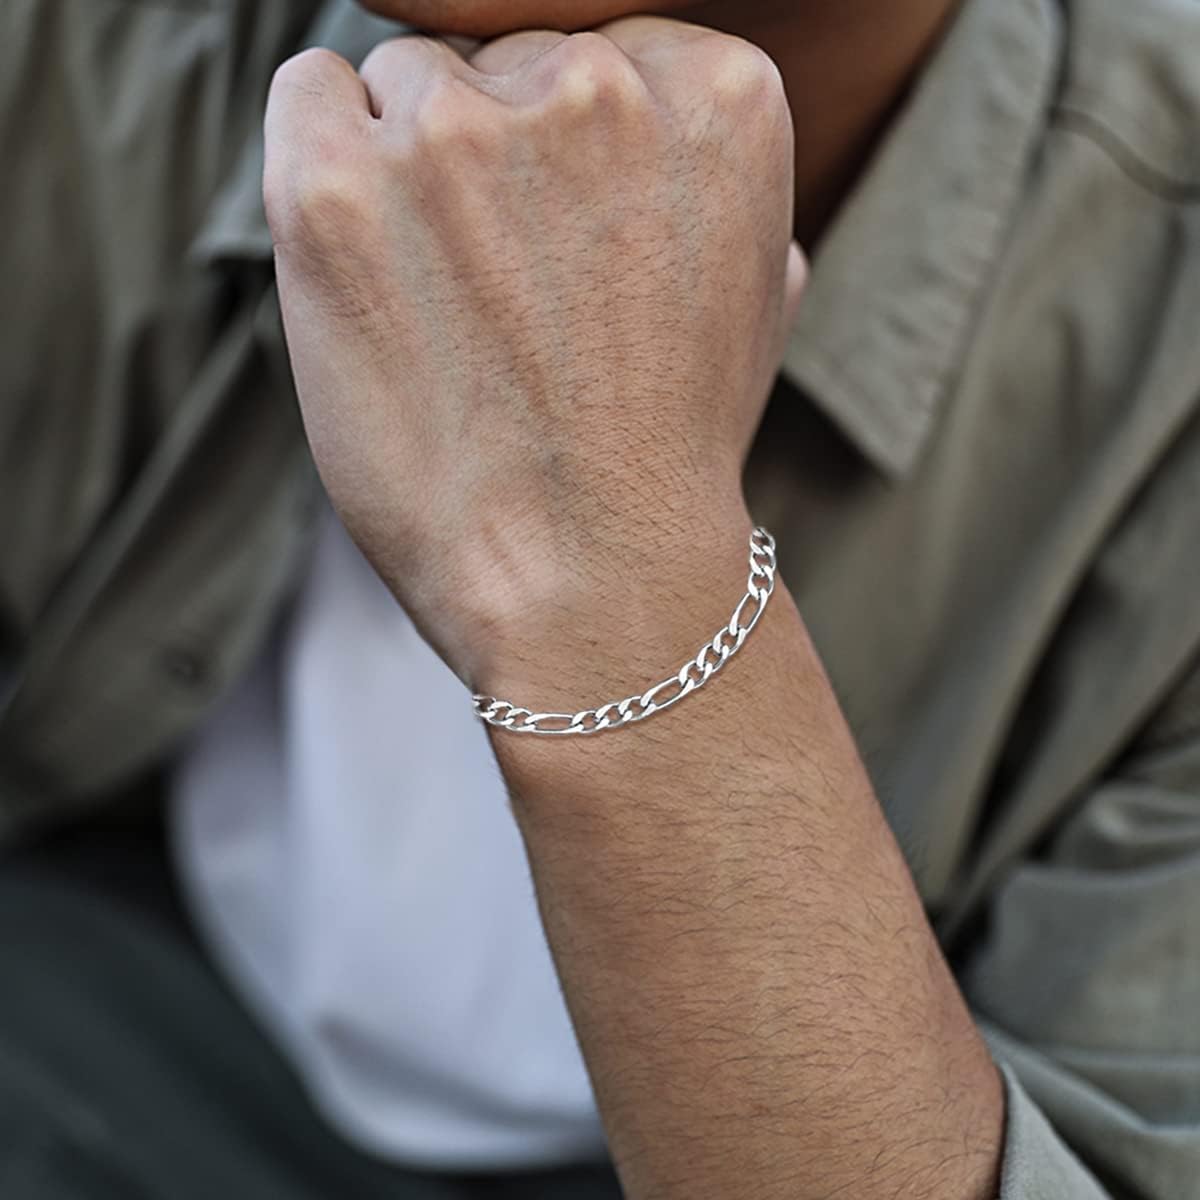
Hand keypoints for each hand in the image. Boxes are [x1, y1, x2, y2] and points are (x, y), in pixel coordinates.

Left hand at [264, 22, 804, 690]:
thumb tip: (666, 149)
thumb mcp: (755, 302)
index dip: (572, 153)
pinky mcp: (338, 186)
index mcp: (717, 95)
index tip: (567, 235)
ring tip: (447, 306)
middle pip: (501, 62)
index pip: (603, 49)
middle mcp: (593, 84)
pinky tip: (367, 265)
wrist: (594, 575)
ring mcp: (460, 130)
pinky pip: (311, 95)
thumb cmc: (670, 456)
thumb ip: (714, 189)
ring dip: (412, 172)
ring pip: (406, 83)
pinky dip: (325, 161)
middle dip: (495, 159)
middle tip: (505, 288)